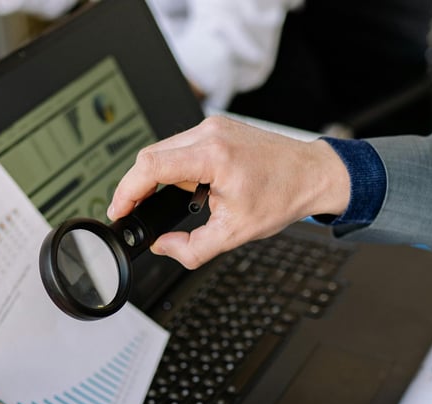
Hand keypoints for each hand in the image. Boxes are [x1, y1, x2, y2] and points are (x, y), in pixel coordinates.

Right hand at [107, 115, 349, 268]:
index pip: (151, 166)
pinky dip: (172, 167)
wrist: (311, 174)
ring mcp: (213, 127)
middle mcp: (211, 134)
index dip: (127, 189)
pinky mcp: (217, 128)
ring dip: (155, 176)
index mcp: (214, 156)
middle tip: (131, 210)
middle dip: (136, 185)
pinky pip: (181, 145)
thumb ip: (191, 249)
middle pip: (151, 155)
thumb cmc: (282, 196)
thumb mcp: (234, 234)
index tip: (120, 208)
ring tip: (158, 202)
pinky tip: (182, 186)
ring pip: (164, 149)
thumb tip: (164, 246)